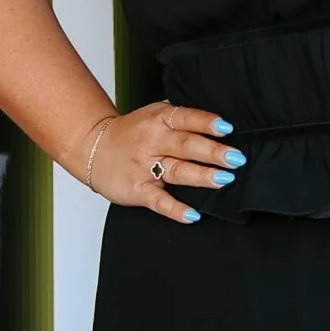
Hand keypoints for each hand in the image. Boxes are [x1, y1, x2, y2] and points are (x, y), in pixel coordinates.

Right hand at [80, 102, 242, 222]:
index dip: (206, 122)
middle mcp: (152, 141)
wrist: (93, 148)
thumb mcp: (155, 115)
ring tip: (224, 179)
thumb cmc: (133, 133)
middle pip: (186, 145)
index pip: (185, 118)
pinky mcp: (138, 190)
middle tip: (236, 158)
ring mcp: (144, 167)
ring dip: (201, 175)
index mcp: (159, 120)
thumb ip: (183, 118)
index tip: (227, 127)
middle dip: (213, 152)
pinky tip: (193, 215)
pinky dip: (175, 209)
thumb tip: (223, 123)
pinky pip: (159, 201)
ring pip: (177, 170)